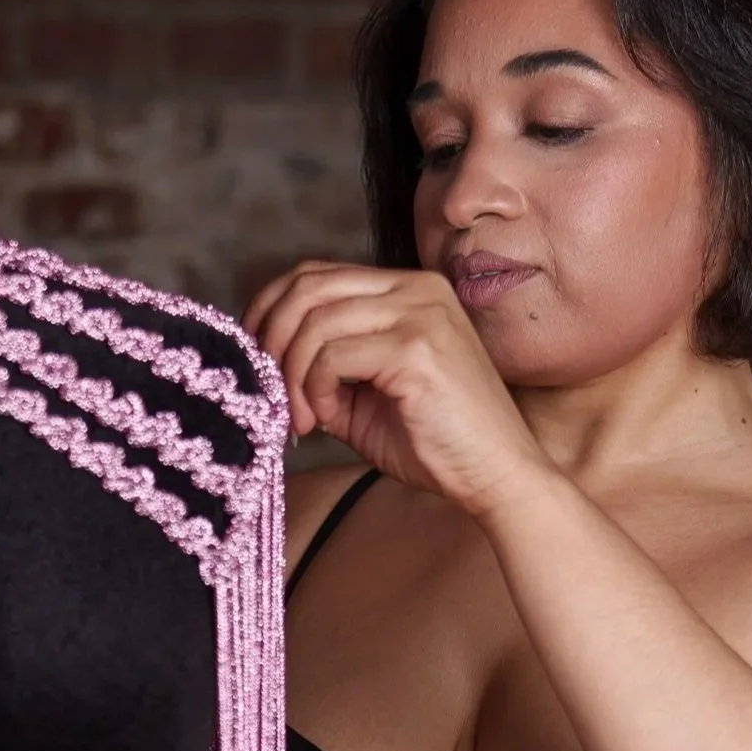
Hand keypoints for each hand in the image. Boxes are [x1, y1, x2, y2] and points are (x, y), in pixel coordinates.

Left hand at [243, 261, 549, 515]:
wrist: (497, 475)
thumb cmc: (435, 443)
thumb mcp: (363, 398)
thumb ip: (322, 369)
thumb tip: (265, 363)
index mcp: (406, 290)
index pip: (315, 274)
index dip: (270, 310)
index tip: (255, 358)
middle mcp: (416, 288)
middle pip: (307, 287)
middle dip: (271, 341)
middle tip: (268, 391)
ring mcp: (420, 312)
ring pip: (315, 322)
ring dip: (292, 376)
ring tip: (301, 419)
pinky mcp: (417, 346)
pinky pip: (332, 355)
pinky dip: (315, 389)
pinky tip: (326, 419)